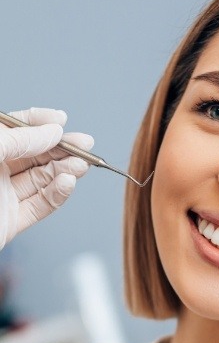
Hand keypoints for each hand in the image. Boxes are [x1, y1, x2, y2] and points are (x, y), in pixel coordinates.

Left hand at [0, 108, 92, 249]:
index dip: (39, 122)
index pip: (16, 129)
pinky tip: (68, 184)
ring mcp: (3, 195)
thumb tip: (52, 131)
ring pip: (42, 179)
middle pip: (34, 154)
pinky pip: (42, 205)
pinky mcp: (12, 221)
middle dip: (61, 148)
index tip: (62, 120)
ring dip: (65, 171)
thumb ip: (18, 140)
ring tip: (81, 166)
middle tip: (85, 146)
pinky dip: (58, 194)